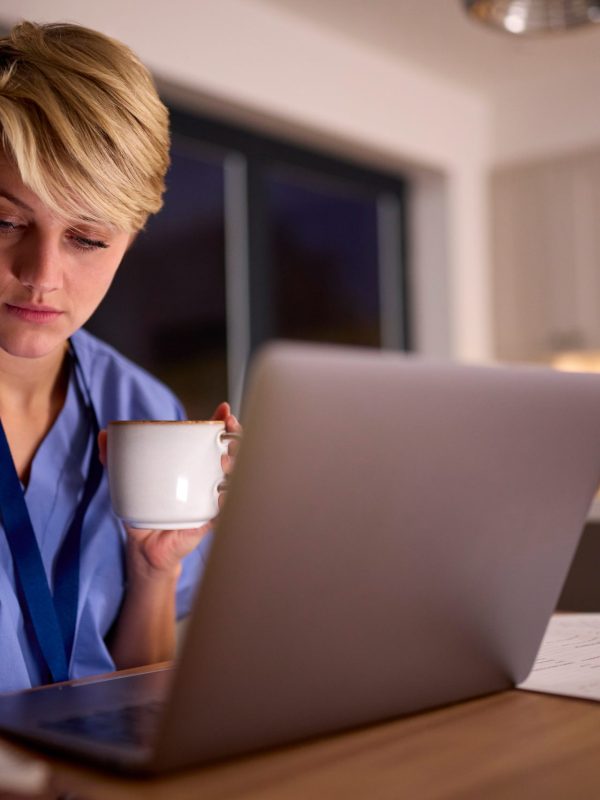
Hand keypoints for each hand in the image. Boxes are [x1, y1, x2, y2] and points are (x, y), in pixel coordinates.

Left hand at [97, 404, 241, 580]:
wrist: (145, 545)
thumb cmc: (144, 509)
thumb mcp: (127, 481)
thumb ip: (113, 458)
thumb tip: (103, 434)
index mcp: (193, 464)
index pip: (214, 439)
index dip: (223, 423)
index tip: (224, 410)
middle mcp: (207, 478)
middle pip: (232, 453)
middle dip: (236, 438)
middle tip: (229, 433)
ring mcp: (211, 498)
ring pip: (234, 477)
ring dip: (235, 465)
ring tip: (224, 460)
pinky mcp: (209, 520)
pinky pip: (225, 509)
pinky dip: (228, 500)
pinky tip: (224, 493)